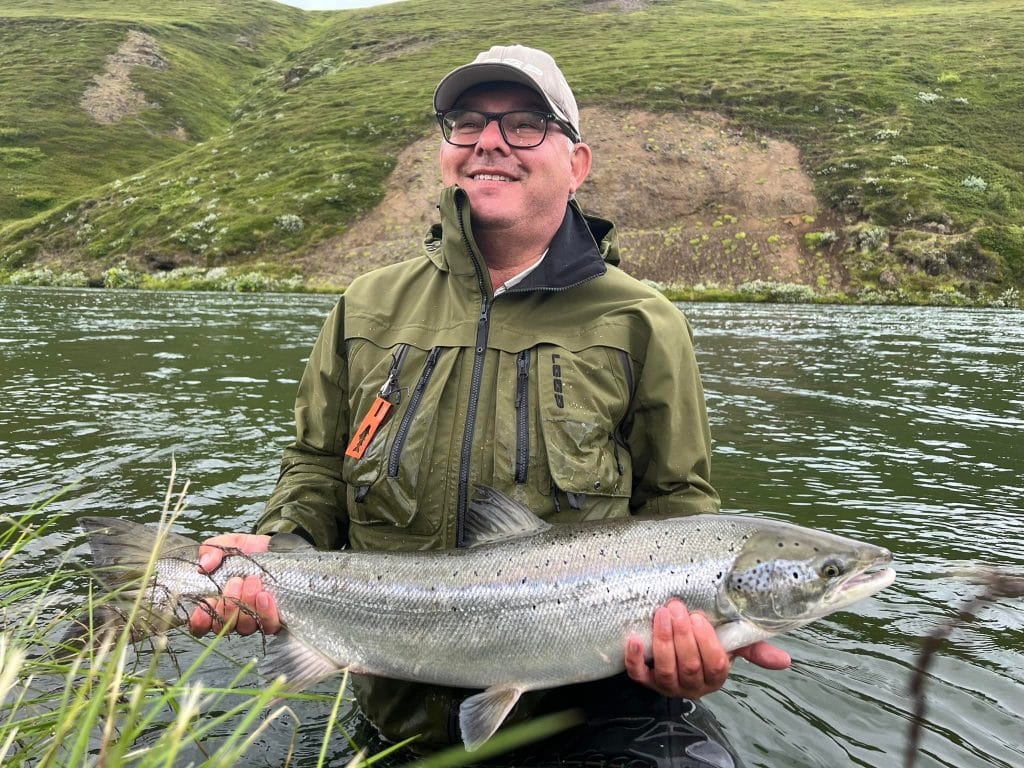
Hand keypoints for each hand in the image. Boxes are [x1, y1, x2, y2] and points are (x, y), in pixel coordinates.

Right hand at [187, 533, 280, 636]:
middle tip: (236, 580)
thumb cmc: (247, 551)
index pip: (200, 625)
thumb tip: (204, 565)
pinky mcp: (272, 618)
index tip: (208, 601)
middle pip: (223, 626)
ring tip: (253, 581)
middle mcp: (231, 617)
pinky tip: (265, 595)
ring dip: (247, 603)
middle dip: (229, 604)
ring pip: (244, 627)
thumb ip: (211, 551)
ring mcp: (252, 620)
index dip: (201, 620)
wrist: (275, 549)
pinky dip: (265, 612)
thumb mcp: (227, 545)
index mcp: (214, 603)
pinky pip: (268, 626)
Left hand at [624, 599, 790, 698]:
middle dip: (681, 637)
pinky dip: (634, 658)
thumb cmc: (708, 642)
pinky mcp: (646, 680)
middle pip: (688, 667)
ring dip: (662, 641)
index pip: (714, 665)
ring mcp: (668, 685)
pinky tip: (634, 638)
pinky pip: (638, 674)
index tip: (699, 618)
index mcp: (715, 677)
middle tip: (676, 608)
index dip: (706, 644)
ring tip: (661, 615)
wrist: (678, 647)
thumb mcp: (732, 643)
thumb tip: (786, 660)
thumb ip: (754, 649)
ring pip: (665, 670)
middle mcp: (693, 686)